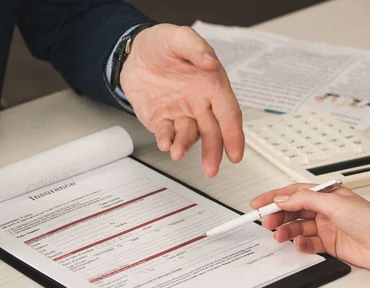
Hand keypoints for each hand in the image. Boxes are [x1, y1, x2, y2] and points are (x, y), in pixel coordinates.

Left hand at [120, 24, 243, 176]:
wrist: (134, 53)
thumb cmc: (162, 44)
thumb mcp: (179, 37)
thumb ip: (196, 48)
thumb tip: (210, 63)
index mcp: (211, 85)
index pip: (228, 113)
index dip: (234, 134)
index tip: (236, 154)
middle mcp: (200, 103)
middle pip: (213, 132)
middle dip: (214, 152)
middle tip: (212, 169)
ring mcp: (181, 114)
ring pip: (189, 136)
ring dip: (185, 147)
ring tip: (178, 153)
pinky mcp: (162, 120)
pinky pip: (167, 134)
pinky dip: (166, 140)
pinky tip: (165, 143)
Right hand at [251, 184, 369, 273]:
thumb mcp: (333, 203)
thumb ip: (304, 200)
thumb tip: (283, 198)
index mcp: (325, 195)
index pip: (293, 193)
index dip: (273, 197)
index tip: (258, 203)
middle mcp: (324, 210)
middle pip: (292, 211)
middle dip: (277, 216)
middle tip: (266, 222)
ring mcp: (326, 227)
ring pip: (297, 228)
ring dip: (286, 231)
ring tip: (280, 236)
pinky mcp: (328, 244)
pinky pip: (307, 243)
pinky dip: (300, 244)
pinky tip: (299, 244)